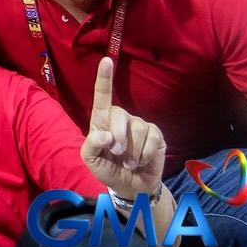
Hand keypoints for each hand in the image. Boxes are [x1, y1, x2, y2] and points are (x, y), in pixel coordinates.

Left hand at [81, 57, 166, 200]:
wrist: (130, 187)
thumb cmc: (108, 169)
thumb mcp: (91, 160)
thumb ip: (91, 146)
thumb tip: (104, 134)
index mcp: (101, 120)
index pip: (102, 96)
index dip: (104, 78)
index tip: (107, 60)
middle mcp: (121, 118)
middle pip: (119, 114)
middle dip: (117, 136)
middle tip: (117, 154)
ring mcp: (140, 124)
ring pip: (137, 128)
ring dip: (132, 151)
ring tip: (129, 162)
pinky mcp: (156, 135)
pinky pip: (152, 139)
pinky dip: (145, 154)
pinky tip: (141, 161)